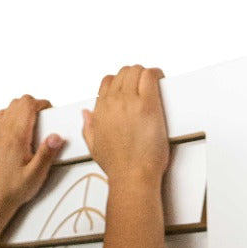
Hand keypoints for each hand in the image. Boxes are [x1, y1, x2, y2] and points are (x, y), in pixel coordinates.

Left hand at [0, 94, 63, 212]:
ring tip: (32, 120)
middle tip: (43, 117)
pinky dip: (11, 115)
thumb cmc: (15, 187)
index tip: (49, 112)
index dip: (42, 104)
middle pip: (19, 101)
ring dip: (22, 108)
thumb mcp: (36, 174)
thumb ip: (46, 154)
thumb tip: (55, 137)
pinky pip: (1, 116)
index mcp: (16, 137)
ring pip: (9, 106)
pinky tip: (17, 126)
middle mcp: (4, 132)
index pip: (28, 105)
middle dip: (34, 104)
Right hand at [81, 65, 168, 182]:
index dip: (120, 83)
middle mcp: (113, 103)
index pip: (108, 82)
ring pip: (136, 70)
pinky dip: (157, 74)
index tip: (130, 90)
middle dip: (135, 77)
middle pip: (123, 73)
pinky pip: (150, 75)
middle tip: (144, 86)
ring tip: (153, 84)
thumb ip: (88, 127)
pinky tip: (161, 81)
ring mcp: (130, 102)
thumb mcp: (94, 147)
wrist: (132, 177)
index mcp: (100, 111)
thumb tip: (86, 114)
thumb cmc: (119, 167)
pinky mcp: (148, 105)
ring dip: (145, 74)